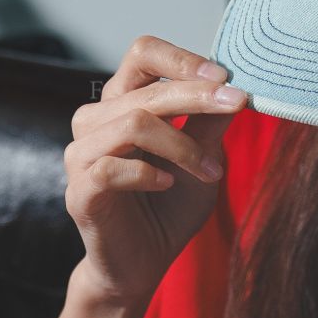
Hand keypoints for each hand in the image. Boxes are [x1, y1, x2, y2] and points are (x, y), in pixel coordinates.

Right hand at [63, 33, 249, 308]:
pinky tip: (168, 184)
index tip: (225, 76)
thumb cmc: (170, 206)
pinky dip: (149, 172)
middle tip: (238, 104)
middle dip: (198, 96)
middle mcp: (95, 121)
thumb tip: (237, 85)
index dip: (182, 58)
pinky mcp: (80, 191)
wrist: (144, 264)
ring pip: (133, 123)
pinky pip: (112, 167)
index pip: (143, 54)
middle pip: (146, 88)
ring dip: (182, 145)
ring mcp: (82, 155)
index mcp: (123, 103)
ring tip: (211, 172)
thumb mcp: (203, 158)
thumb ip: (210, 122)